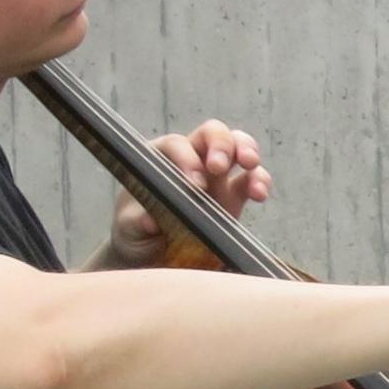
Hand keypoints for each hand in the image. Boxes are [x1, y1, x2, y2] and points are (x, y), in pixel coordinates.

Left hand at [104, 120, 270, 265]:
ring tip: (250, 165)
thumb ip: (137, 223)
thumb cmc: (136, 234)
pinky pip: (252, 178)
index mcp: (160, 159)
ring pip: (237, 145)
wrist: (153, 255)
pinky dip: (260, 181)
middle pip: (211, 133)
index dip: (186, 158)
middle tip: (220, 167)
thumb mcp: (128, 229)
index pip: (176, 145)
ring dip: (247, 150)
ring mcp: (215, 176)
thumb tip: (150, 221)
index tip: (194, 184)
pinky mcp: (234, 196)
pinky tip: (259, 194)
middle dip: (220, 143)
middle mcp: (190, 159)